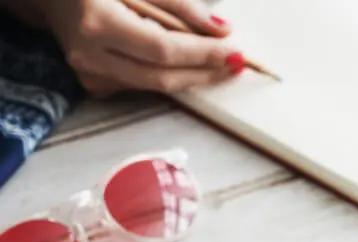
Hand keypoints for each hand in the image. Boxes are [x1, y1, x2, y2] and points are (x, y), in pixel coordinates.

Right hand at [38, 0, 241, 94]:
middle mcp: (89, 55)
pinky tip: (187, 65)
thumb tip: (221, 31)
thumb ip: (180, 6)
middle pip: (161, 77)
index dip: (202, 54)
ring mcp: (89, 74)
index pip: (162, 50)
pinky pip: (142, 84)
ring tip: (219, 63)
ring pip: (154, 86)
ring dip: (191, 76)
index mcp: (97, 22)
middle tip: (236, 65)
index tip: (235, 52)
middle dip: (204, 73)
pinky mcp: (94, 83)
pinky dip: (168, 75)